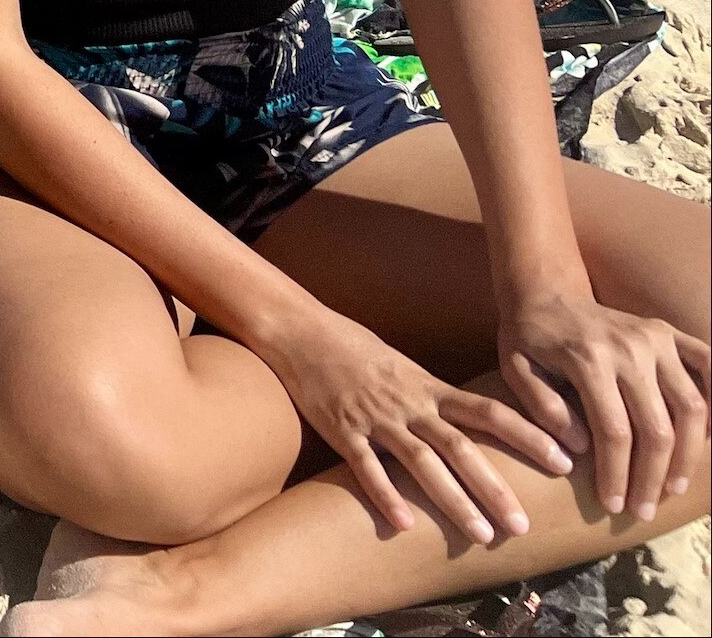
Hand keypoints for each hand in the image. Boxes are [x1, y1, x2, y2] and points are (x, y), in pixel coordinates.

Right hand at [264, 306, 572, 543]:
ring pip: (421, 462)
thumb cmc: (356, 349)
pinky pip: (366, 467)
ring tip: (480, 534)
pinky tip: (405, 523)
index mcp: (429, 387)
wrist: (302, 331)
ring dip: (453, 500)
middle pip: (461, 447)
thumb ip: (439, 397)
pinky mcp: (341, 429)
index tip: (564, 461)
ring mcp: (375, 418)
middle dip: (494, 488)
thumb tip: (480, 424)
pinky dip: (386, 495)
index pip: (489, 412)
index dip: (529, 435)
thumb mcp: (406, 368)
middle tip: (522, 525)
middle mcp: (409, 404)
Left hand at [500, 288, 710, 520]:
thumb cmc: (527, 338)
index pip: (614, 432)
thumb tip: (580, 447)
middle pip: (657, 428)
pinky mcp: (670, 333)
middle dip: (653, 477)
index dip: (618, 475)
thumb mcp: (514, 368)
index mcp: (589, 359)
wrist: (544, 292)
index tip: (614, 506)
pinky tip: (707, 440)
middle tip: (644, 510)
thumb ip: (541, 406)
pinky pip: (708, 368)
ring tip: (672, 487)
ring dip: (688, 456)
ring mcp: (656, 339)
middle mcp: (630, 348)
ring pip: (693, 409)